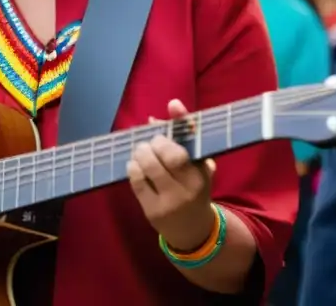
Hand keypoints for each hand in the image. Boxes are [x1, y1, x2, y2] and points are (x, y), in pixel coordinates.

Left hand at [126, 99, 217, 251]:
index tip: (173, 104)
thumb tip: (153, 118)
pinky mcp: (153, 211)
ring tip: (141, 151)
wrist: (193, 231)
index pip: (191, 143)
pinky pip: (138, 183)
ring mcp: (170, 200)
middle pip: (170, 155)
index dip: (181, 121)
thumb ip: (182, 142)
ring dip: (141, 153)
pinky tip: (134, 165)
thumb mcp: (197, 168)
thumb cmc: (194, 191)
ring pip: (151, 168)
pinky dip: (133, 169)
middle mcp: (189, 187)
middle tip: (151, 141)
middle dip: (156, 142)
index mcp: (202, 174)